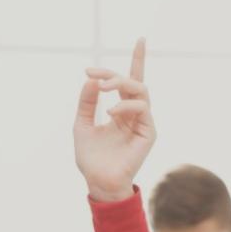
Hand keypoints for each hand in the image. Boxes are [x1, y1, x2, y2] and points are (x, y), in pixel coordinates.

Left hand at [73, 39, 153, 201]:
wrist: (98, 181)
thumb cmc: (90, 157)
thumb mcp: (81, 124)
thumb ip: (87, 102)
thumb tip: (90, 80)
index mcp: (121, 110)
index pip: (130, 80)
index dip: (136, 59)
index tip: (121, 50)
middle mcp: (135, 114)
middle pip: (133, 82)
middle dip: (114, 74)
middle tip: (95, 76)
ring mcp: (144, 122)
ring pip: (140, 91)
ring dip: (121, 84)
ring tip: (103, 87)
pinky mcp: (149, 133)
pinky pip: (143, 110)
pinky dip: (127, 106)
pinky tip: (112, 112)